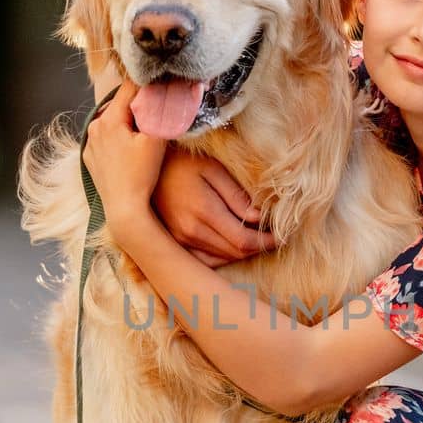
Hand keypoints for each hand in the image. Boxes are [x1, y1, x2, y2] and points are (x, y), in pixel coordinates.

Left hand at [80, 80, 166, 227]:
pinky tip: (131, 151)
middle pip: (121, 105)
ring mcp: (90, 143)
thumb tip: (168, 91)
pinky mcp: (90, 158)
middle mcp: (94, 126)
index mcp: (109, 118)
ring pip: (113, 121)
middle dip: (139, 106)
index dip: (149, 86)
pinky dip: (118, 138)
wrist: (124, 209)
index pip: (130, 88)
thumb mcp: (156, 139)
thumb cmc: (141, 175)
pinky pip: (106, 139)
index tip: (163, 87)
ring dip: (128, 122)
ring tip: (145, 134)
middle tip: (158, 112)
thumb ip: (160, 111)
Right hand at [153, 150, 279, 265]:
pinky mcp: (174, 243)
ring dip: (242, 252)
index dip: (266, 242)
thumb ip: (236, 195)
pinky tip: (232, 245)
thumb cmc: (181, 162)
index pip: (244, 240)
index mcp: (204, 211)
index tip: (281, 236)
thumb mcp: (212, 168)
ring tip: (257, 240)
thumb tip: (259, 219)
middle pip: (235, 252)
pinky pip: (206, 260)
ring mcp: (180, 241)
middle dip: (258, 248)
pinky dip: (224, 256)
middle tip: (273, 238)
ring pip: (222, 258)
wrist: (141, 169)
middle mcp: (191, 232)